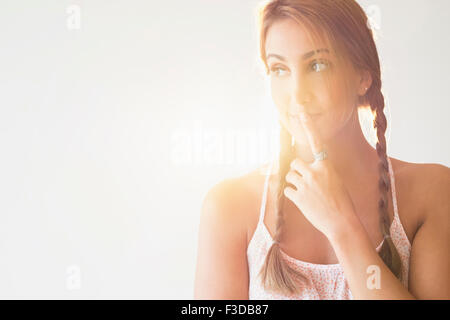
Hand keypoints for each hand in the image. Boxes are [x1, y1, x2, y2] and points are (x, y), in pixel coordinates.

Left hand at [284, 112, 357, 239]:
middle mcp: (314, 172)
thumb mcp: (335, 182)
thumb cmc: (341, 202)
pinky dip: (292, 195)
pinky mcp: (298, 196)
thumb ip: (321, 172)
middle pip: (294, 163)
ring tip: (305, 193)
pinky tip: (303, 201)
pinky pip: (287, 190)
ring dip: (293, 182)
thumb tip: (305, 170)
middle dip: (295, 170)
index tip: (301, 112)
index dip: (309, 126)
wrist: (342, 222)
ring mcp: (305, 184)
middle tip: (303, 180)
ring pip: (289, 175)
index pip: (316, 142)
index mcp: (326, 166)